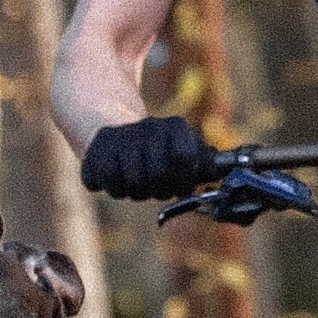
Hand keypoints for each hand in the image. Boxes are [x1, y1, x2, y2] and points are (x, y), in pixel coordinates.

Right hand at [81, 117, 218, 199]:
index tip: (181, 188)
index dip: (184, 181)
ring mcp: (119, 138)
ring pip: (130, 184)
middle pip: (156, 177)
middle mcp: (147, 127)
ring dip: (134, 191)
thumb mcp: (186, 149)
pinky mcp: (94, 150)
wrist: (116, 126)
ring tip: (136, 180)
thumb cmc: (158, 149)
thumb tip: (223, 171)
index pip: (183, 157)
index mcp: (174, 127)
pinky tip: (116, 176)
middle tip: (155, 185)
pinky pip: (103, 183)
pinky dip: (110, 187)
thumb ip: (206, 163)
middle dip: (158, 190)